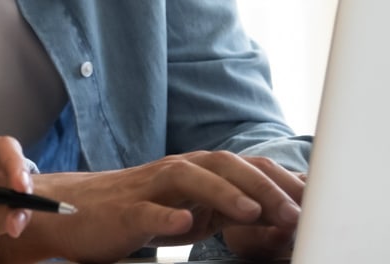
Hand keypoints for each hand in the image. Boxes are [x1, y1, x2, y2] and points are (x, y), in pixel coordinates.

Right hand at [0, 151, 303, 263]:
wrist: (71, 214)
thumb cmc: (134, 214)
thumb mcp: (188, 213)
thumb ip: (225, 211)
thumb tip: (275, 220)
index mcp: (196, 171)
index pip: (247, 168)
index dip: (283, 182)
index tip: (318, 204)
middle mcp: (176, 171)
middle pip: (226, 165)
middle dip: (265, 187)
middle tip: (297, 213)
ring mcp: (149, 189)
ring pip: (191, 178)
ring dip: (226, 194)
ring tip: (256, 214)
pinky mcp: (124, 212)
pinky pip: (147, 210)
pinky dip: (168, 216)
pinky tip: (187, 226)